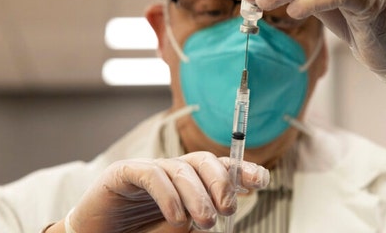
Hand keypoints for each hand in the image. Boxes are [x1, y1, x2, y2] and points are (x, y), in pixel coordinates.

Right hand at [65, 152, 269, 232]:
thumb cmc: (138, 232)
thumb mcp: (178, 229)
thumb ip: (198, 220)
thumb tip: (222, 212)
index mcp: (188, 182)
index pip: (220, 168)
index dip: (242, 170)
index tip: (262, 181)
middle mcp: (171, 171)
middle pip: (203, 161)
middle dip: (222, 182)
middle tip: (227, 210)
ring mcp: (147, 168)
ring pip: (181, 169)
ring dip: (198, 196)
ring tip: (204, 222)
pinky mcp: (123, 173)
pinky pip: (152, 175)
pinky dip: (169, 196)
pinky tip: (176, 217)